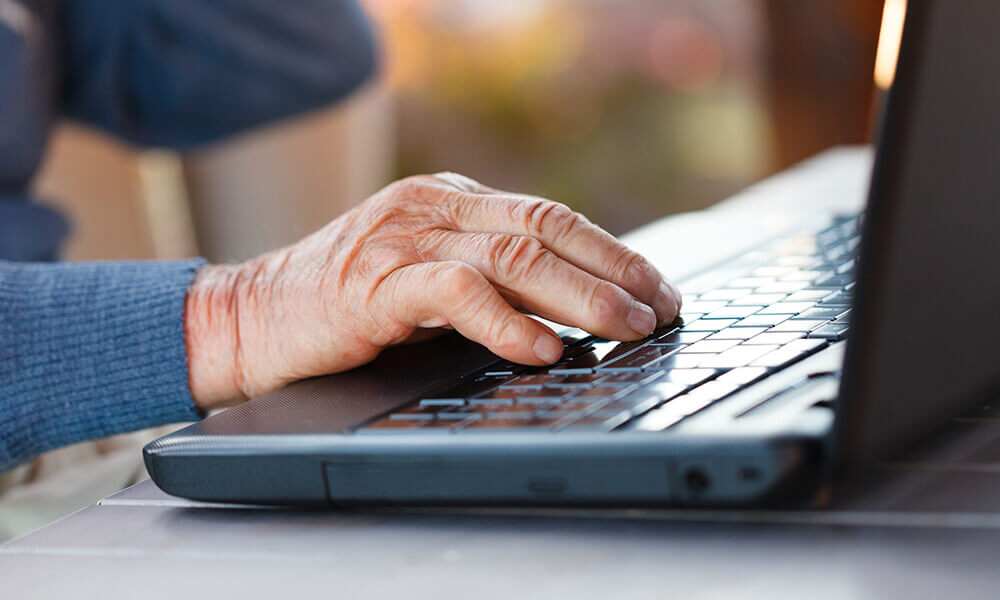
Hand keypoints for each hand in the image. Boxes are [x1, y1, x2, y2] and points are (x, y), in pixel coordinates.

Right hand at [184, 173, 680, 408]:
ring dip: (581, 297)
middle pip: (546, 229)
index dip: (612, 253)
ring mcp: (404, 239)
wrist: (248, 319)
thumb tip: (571, 308)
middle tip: (659, 311)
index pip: (550, 217)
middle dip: (614, 271)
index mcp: (449, 202)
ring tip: (624, 329)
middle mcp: (433, 208)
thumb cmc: (342, 307)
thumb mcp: (424, 276)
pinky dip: (508, 321)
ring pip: (514, 256)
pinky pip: (457, 292)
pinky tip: (544, 348)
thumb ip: (484, 277)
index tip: (656, 289)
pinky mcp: (376, 283)